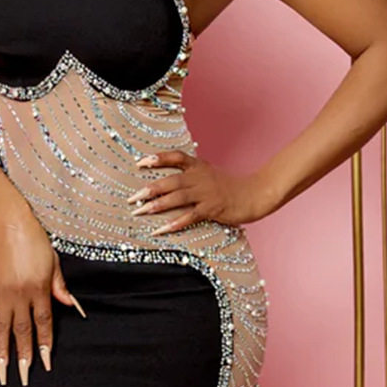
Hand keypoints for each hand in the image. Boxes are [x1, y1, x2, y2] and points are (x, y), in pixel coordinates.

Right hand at [0, 217, 85, 386]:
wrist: (11, 226)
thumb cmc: (36, 244)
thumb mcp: (54, 264)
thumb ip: (60, 287)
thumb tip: (73, 307)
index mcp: (39, 290)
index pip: (43, 324)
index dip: (45, 345)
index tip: (46, 363)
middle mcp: (20, 295)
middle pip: (22, 331)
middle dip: (23, 356)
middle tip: (22, 378)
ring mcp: (1, 294)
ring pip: (1, 329)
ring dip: (1, 352)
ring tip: (1, 372)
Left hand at [127, 150, 273, 232]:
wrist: (254, 194)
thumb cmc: (230, 187)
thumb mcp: (209, 175)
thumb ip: (191, 175)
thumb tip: (168, 183)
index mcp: (199, 166)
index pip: (176, 157)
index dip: (157, 158)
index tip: (139, 162)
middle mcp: (200, 177)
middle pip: (170, 180)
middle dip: (149, 189)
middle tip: (131, 198)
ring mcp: (206, 193)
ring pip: (177, 198)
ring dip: (157, 205)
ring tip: (141, 212)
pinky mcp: (212, 209)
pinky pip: (189, 216)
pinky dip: (174, 223)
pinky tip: (161, 230)